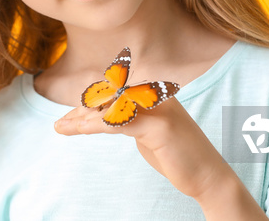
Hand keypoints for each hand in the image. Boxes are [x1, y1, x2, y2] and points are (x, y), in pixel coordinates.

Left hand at [54, 99, 267, 219]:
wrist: (208, 176)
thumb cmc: (175, 155)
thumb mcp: (146, 132)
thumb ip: (128, 119)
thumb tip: (102, 114)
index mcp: (152, 92)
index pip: (112, 92)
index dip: (87, 104)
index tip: (68, 118)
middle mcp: (155, 94)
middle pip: (107, 96)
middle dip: (80, 110)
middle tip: (60, 124)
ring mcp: (159, 107)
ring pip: (110, 107)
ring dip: (81, 118)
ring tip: (61, 128)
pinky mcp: (159, 125)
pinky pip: (119, 121)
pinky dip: (96, 125)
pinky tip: (80, 130)